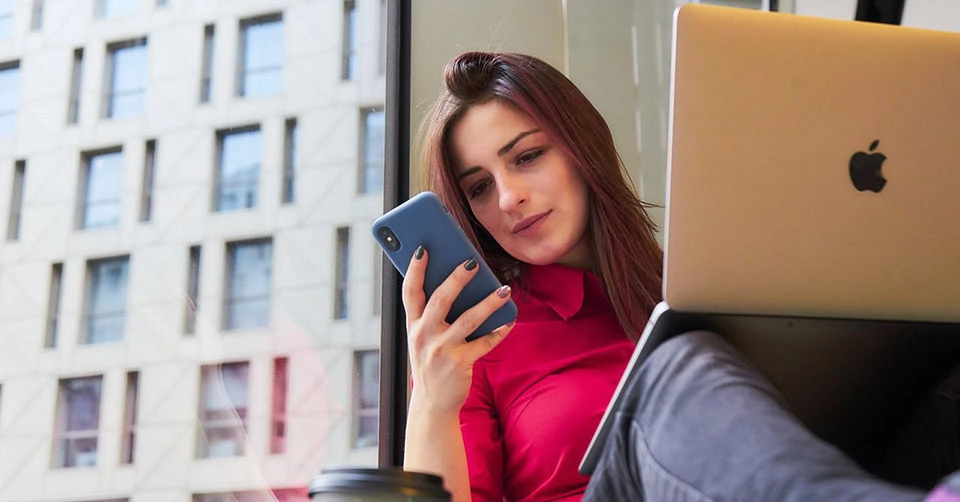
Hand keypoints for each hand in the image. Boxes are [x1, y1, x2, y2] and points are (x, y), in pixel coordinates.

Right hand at [402, 246, 514, 413]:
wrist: (432, 404)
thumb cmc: (431, 362)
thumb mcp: (423, 338)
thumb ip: (433, 315)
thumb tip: (459, 282)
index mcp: (413, 325)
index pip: (409, 291)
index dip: (415, 269)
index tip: (423, 249)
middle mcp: (423, 335)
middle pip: (440, 300)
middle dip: (456, 279)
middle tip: (472, 261)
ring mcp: (441, 350)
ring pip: (467, 320)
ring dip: (488, 302)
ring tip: (503, 289)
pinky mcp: (459, 364)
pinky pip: (484, 343)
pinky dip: (499, 331)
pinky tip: (510, 320)